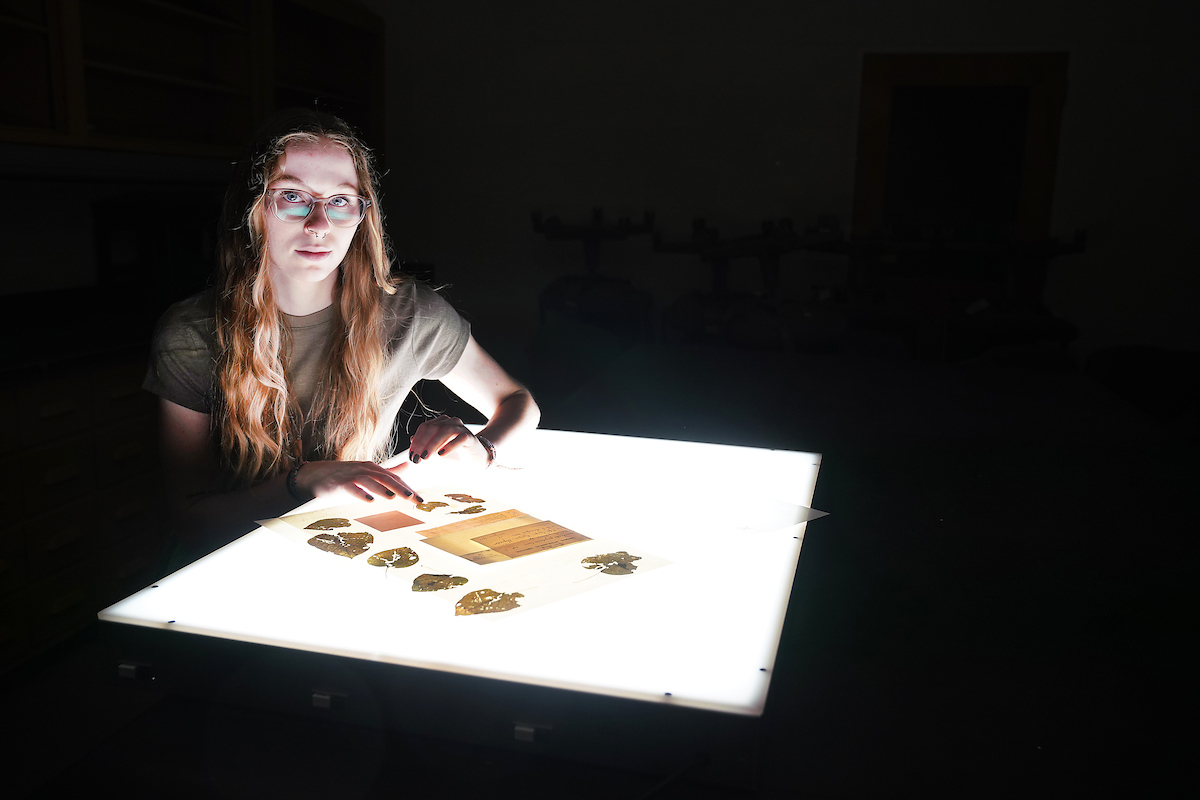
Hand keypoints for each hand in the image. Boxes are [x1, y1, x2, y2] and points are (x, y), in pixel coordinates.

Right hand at [293, 460, 423, 503]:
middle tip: (414, 498)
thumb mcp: (368, 472)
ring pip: (370, 481)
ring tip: (393, 496)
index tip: (420, 498)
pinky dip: (360, 493)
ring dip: (382, 489)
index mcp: (373, 468)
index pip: (394, 478)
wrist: (317, 475)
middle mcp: (364, 470)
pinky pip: (351, 488)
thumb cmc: (345, 476)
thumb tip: (407, 467)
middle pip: (386, 478)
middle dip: (401, 488)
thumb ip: (388, 472)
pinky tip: (368, 500)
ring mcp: (352, 475)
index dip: (407, 487)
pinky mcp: (340, 483)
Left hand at [407, 415, 489, 469]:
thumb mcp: (437, 450)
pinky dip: (449, 445)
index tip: (411, 455)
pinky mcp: (471, 437)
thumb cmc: (456, 454)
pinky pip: (460, 438)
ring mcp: (462, 428)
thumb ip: (426, 444)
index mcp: (442, 423)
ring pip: (446, 431)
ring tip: (426, 457)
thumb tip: (411, 440)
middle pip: (433, 428)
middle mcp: (451, 422)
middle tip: (416, 458)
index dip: (416, 441)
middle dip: (422, 443)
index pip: (424, 427)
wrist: (477, 459)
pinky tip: (441, 454)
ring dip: (433, 444)